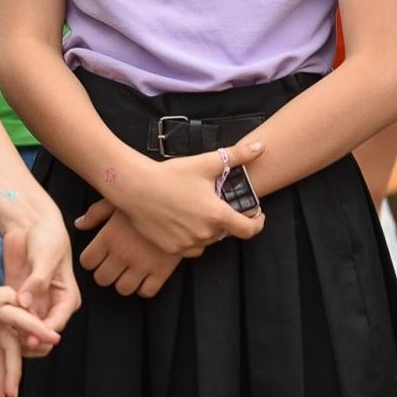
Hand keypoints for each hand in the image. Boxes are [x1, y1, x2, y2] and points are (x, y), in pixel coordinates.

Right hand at [0, 270, 59, 396]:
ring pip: (20, 324)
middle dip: (13, 371)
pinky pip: (14, 308)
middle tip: (12, 395)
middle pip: (11, 345)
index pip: (0, 354)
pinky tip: (39, 331)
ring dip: (36, 336)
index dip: (2, 375)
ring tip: (50, 350)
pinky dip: (29, 319)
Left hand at [1, 210, 81, 351]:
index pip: (56, 325)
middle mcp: (52, 306)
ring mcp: (34, 304)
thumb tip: (26, 302)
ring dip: (15, 335)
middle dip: (28, 339)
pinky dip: (5, 325)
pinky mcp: (18, 300)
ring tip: (1, 332)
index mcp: (67, 299)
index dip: (42, 334)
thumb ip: (37, 281)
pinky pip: (12, 320)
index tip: (28, 339)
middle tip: (11, 338)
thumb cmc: (47, 237)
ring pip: (26, 332)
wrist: (30, 224)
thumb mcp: (46, 257)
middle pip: (42, 335)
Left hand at [75, 198, 182, 297]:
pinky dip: (144, 287)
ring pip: (122, 289)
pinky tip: (145, 275)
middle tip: (112, 264)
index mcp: (109, 236)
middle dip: (105, 273)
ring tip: (129, 270)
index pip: (87, 262)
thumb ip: (96, 213)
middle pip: (102, 279)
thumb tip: (79, 224)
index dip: (90, 259)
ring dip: (123, 281)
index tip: (97, 255)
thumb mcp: (118, 200)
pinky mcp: (162, 271)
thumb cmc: (146, 199)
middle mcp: (123, 253)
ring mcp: (143, 265)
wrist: (181, 201)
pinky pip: (147, 292)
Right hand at [115, 141, 265, 256]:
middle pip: (225, 232)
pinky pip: (190, 248)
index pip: (249, 230)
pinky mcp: (171, 250)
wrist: (135, 187)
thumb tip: (261, 147)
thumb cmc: (170, 174)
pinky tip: (181, 221)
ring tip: (195, 210)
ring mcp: (187, 244)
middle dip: (224, 219)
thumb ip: (237, 156)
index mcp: (217, 215)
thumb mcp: (206, 162)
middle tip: (213, 202)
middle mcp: (204, 234)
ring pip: (207, 241)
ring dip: (207, 229)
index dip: (257, 223)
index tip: (256, 215)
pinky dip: (191, 238)